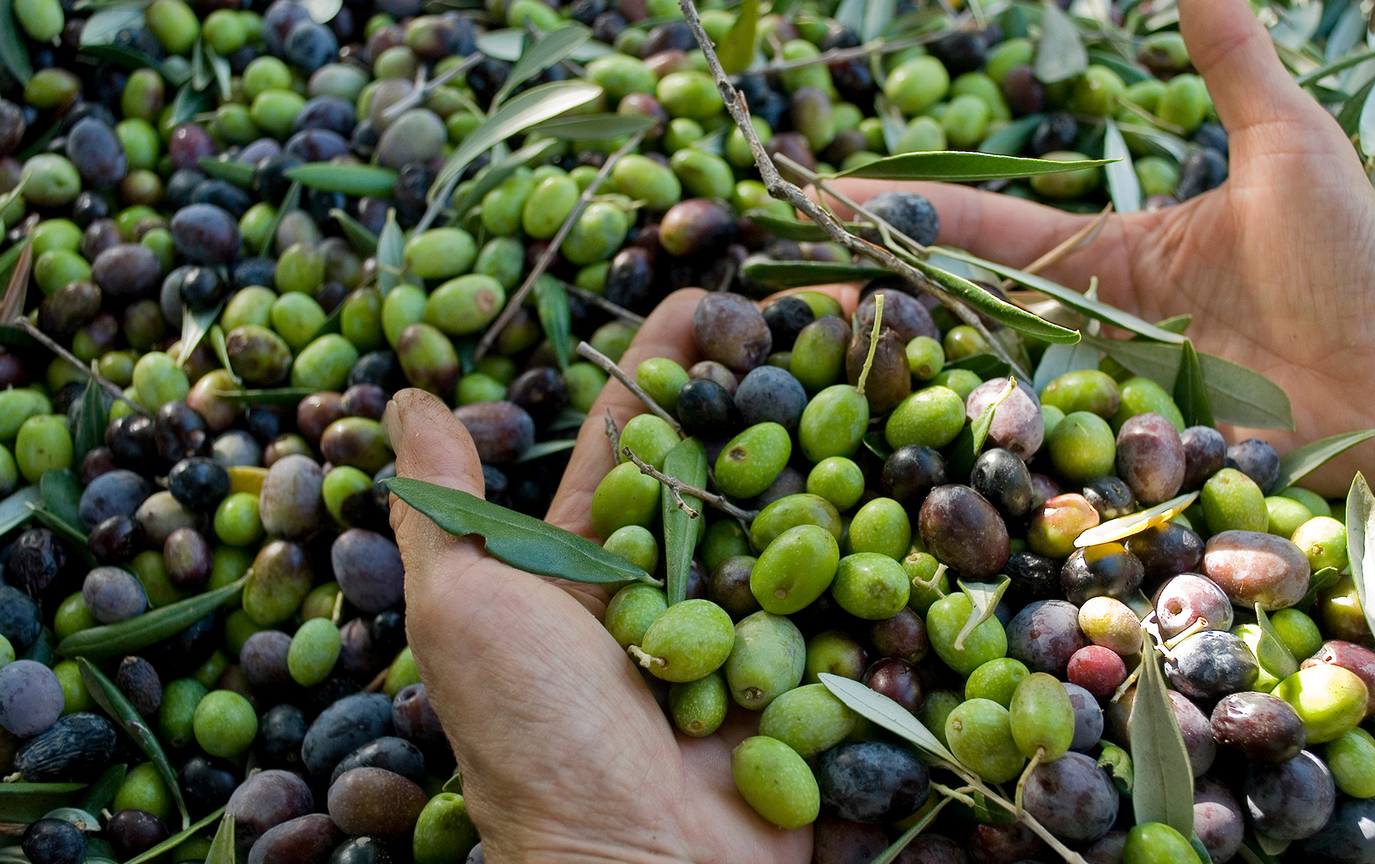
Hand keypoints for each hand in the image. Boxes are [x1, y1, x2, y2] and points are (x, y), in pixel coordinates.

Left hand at [386, 284, 843, 863]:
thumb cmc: (536, 736)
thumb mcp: (464, 612)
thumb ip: (443, 509)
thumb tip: (407, 398)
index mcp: (592, 558)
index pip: (634, 434)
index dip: (668, 363)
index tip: (711, 294)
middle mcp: (676, 581)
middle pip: (734, 461)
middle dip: (781, 383)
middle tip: (839, 312)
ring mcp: (752, 627)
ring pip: (806, 515)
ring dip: (850, 443)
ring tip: (901, 363)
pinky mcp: (814, 673)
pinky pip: (855, 596)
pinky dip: (889, 542)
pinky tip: (929, 467)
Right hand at [840, 0, 1374, 513]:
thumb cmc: (1355, 256)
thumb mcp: (1282, 141)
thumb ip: (1229, 57)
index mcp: (1110, 255)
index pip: (986, 229)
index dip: (910, 212)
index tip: (830, 197)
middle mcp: (1091, 326)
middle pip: (965, 311)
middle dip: (878, 299)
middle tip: (790, 292)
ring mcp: (1106, 396)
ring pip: (990, 386)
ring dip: (910, 379)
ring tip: (822, 368)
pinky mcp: (1132, 457)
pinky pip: (1052, 456)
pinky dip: (990, 453)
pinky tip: (918, 451)